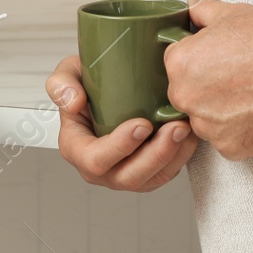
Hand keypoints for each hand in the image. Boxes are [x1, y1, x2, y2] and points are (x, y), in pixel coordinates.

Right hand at [47, 54, 195, 191]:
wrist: (106, 86)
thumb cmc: (86, 83)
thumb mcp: (67, 74)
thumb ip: (61, 84)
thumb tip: (73, 101)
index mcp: (76, 149)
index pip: (96, 159)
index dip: (120, 146)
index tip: (142, 124)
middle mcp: (100, 169)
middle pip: (129, 176)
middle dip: (156, 154)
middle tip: (175, 128)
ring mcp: (124, 173)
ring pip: (152, 178)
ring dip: (173, 156)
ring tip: (186, 128)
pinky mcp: (147, 172)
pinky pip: (166, 173)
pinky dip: (182, 156)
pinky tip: (191, 134)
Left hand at [164, 0, 252, 159]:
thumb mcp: (229, 13)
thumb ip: (200, 13)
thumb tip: (190, 10)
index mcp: (180, 64)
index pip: (175, 65)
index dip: (197, 61)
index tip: (215, 61)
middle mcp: (187, 98)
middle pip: (186, 95)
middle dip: (204, 88)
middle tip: (234, 78)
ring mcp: (209, 127)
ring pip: (205, 120)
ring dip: (219, 112)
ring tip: (248, 94)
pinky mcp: (232, 147)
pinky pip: (226, 140)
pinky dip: (239, 130)